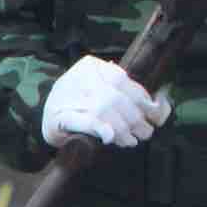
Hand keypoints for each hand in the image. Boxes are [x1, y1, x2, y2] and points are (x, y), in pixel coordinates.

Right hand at [43, 54, 170, 149]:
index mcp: (90, 67)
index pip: (121, 80)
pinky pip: (85, 121)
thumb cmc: (82, 104)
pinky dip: (101, 129)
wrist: (46, 117)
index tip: (154, 112)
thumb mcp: (105, 90)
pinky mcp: (58, 118)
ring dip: (123, 129)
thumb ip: (130, 95)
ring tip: (131, 139)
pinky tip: (111, 138)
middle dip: (135, 118)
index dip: (142, 98)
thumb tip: (161, 105)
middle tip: (144, 131)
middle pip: (115, 98)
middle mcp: (76, 78)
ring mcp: (65, 97)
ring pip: (103, 110)